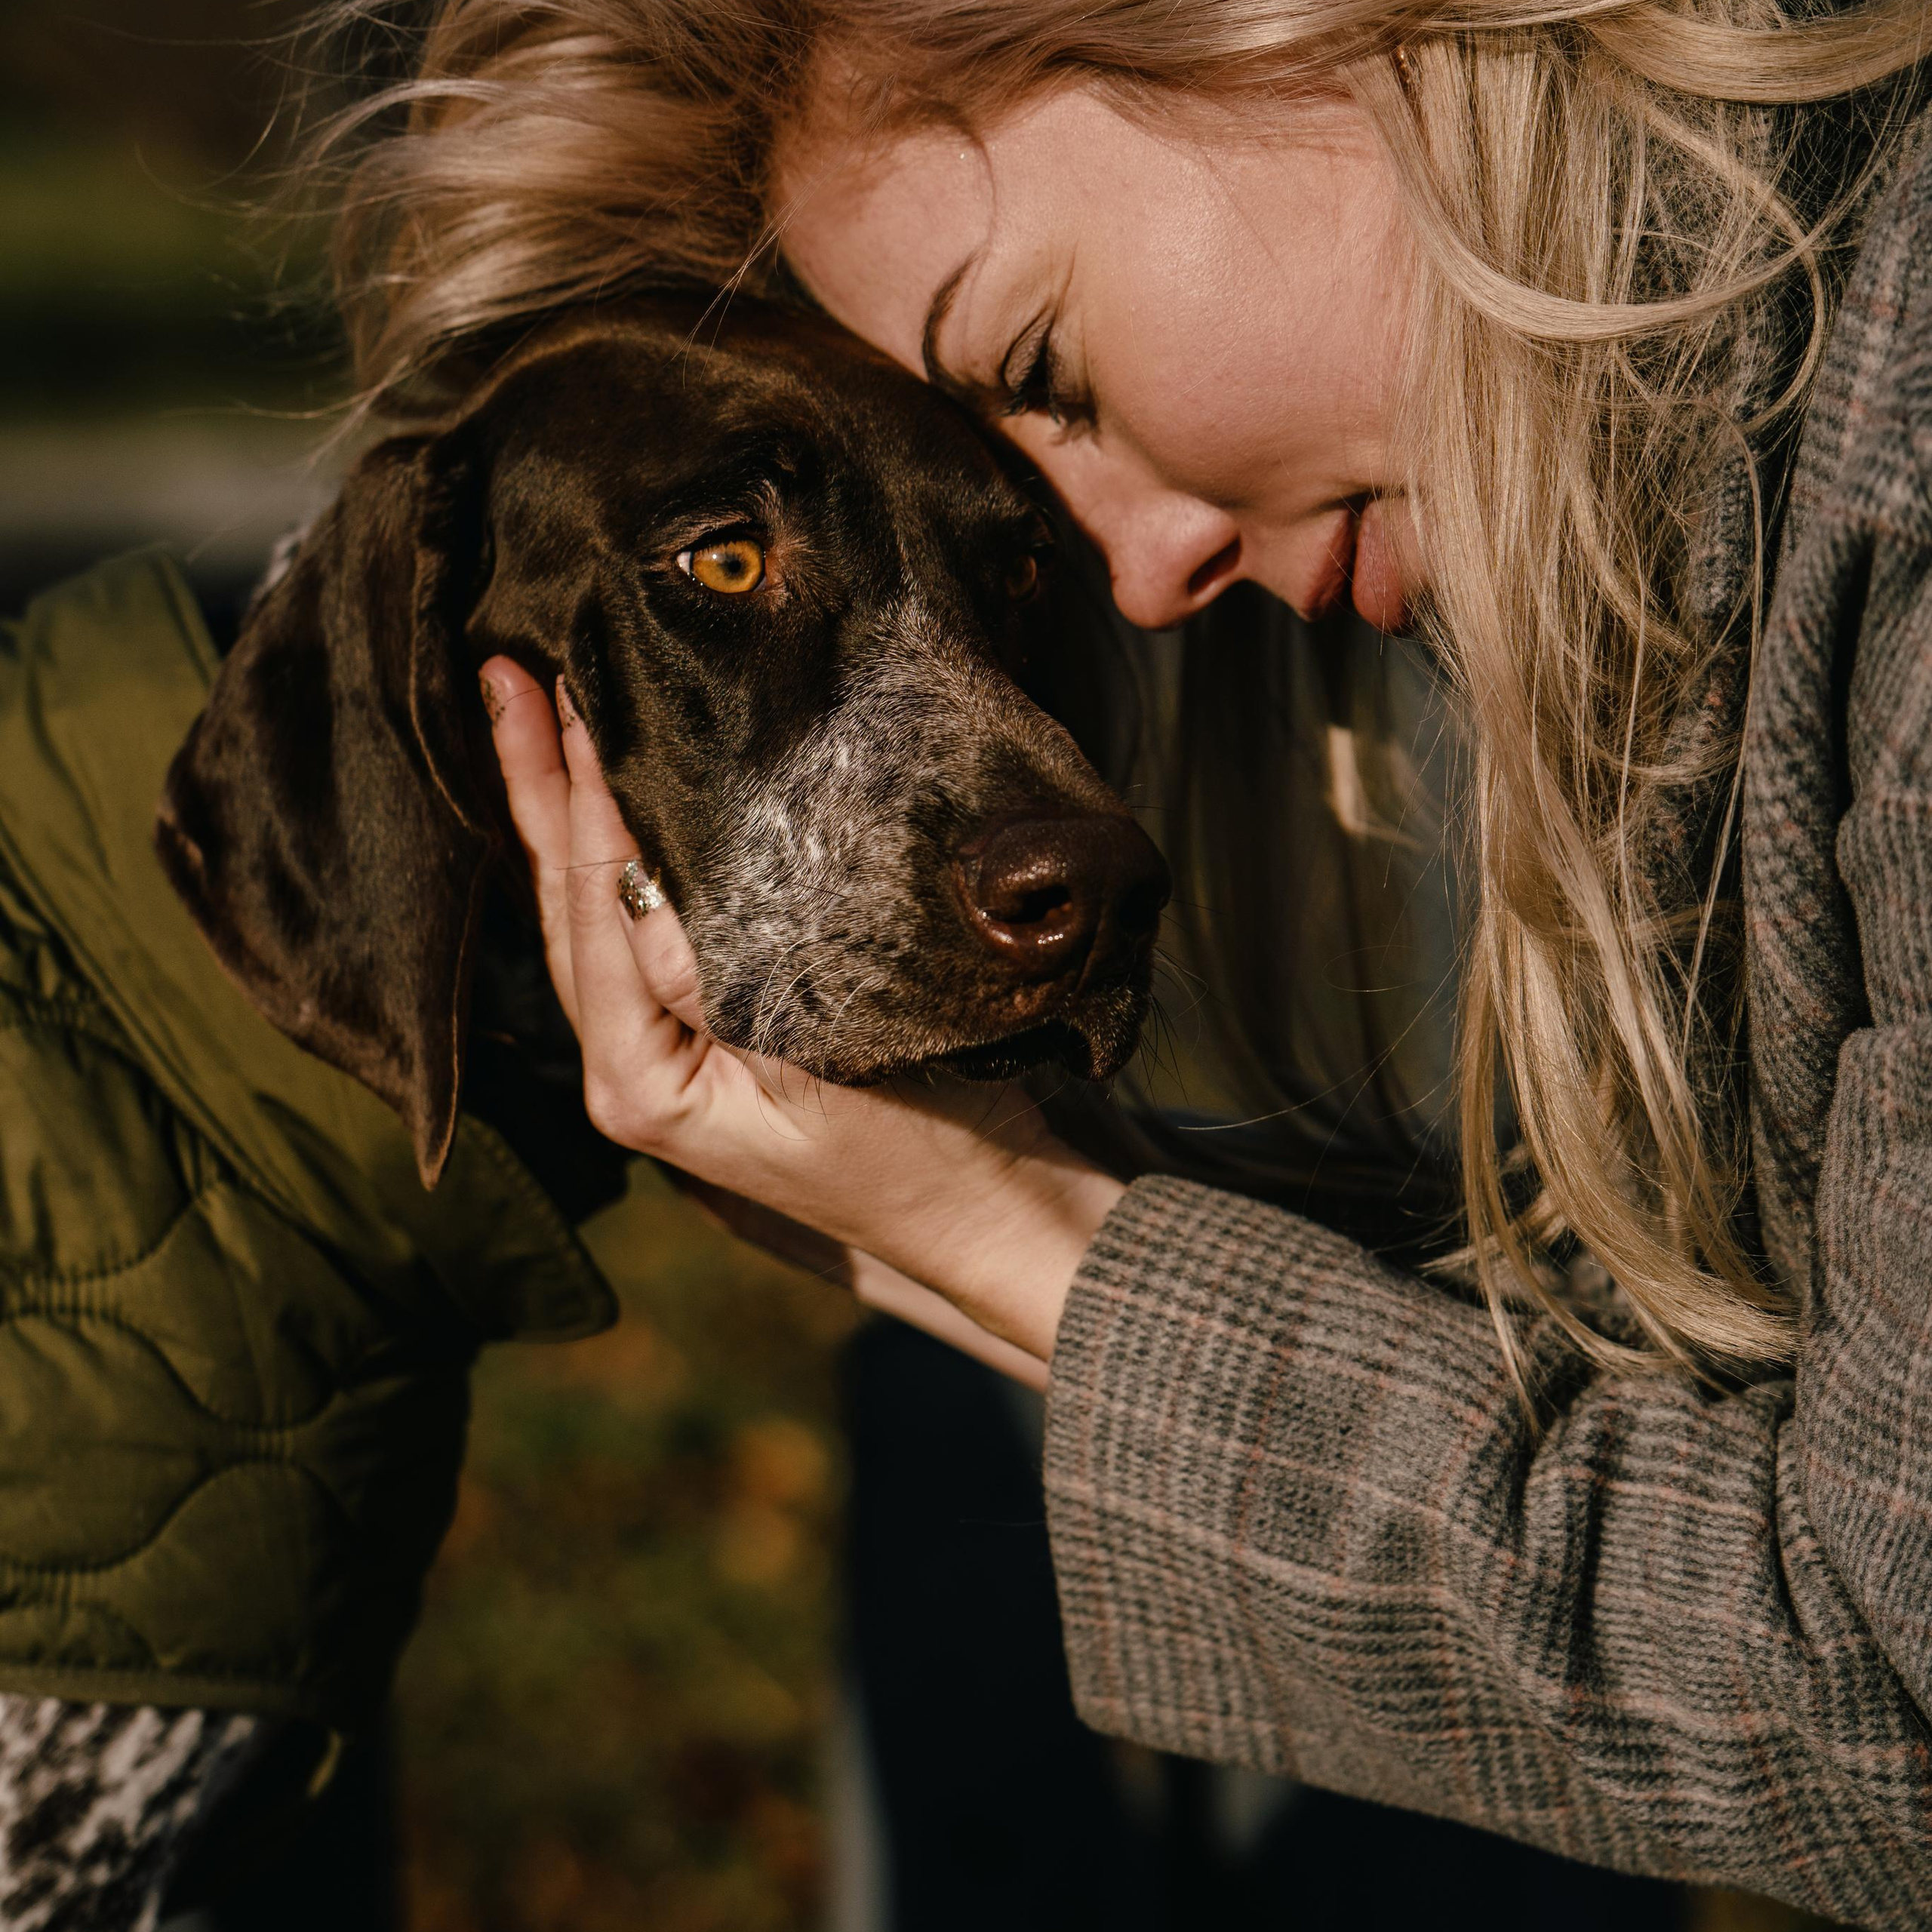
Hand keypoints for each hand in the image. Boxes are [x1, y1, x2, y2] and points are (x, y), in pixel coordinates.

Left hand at [478, 657, 1123, 1371]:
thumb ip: (720, 963)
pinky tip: (605, 801)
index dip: (578, 793)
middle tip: (505, 670)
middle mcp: (627, 1072)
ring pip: (589, 916)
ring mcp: (660, 1060)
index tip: (563, 690)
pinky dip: (616, 858)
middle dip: (535, 787)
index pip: (597, 905)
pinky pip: (635, 935)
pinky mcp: (701, 1043)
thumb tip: (645, 851)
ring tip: (528, 713)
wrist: (993, 1212)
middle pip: (566, 905)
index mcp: (639, 1082)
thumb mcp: (827, 1049)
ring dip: (559, 814)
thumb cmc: (929, 1143)